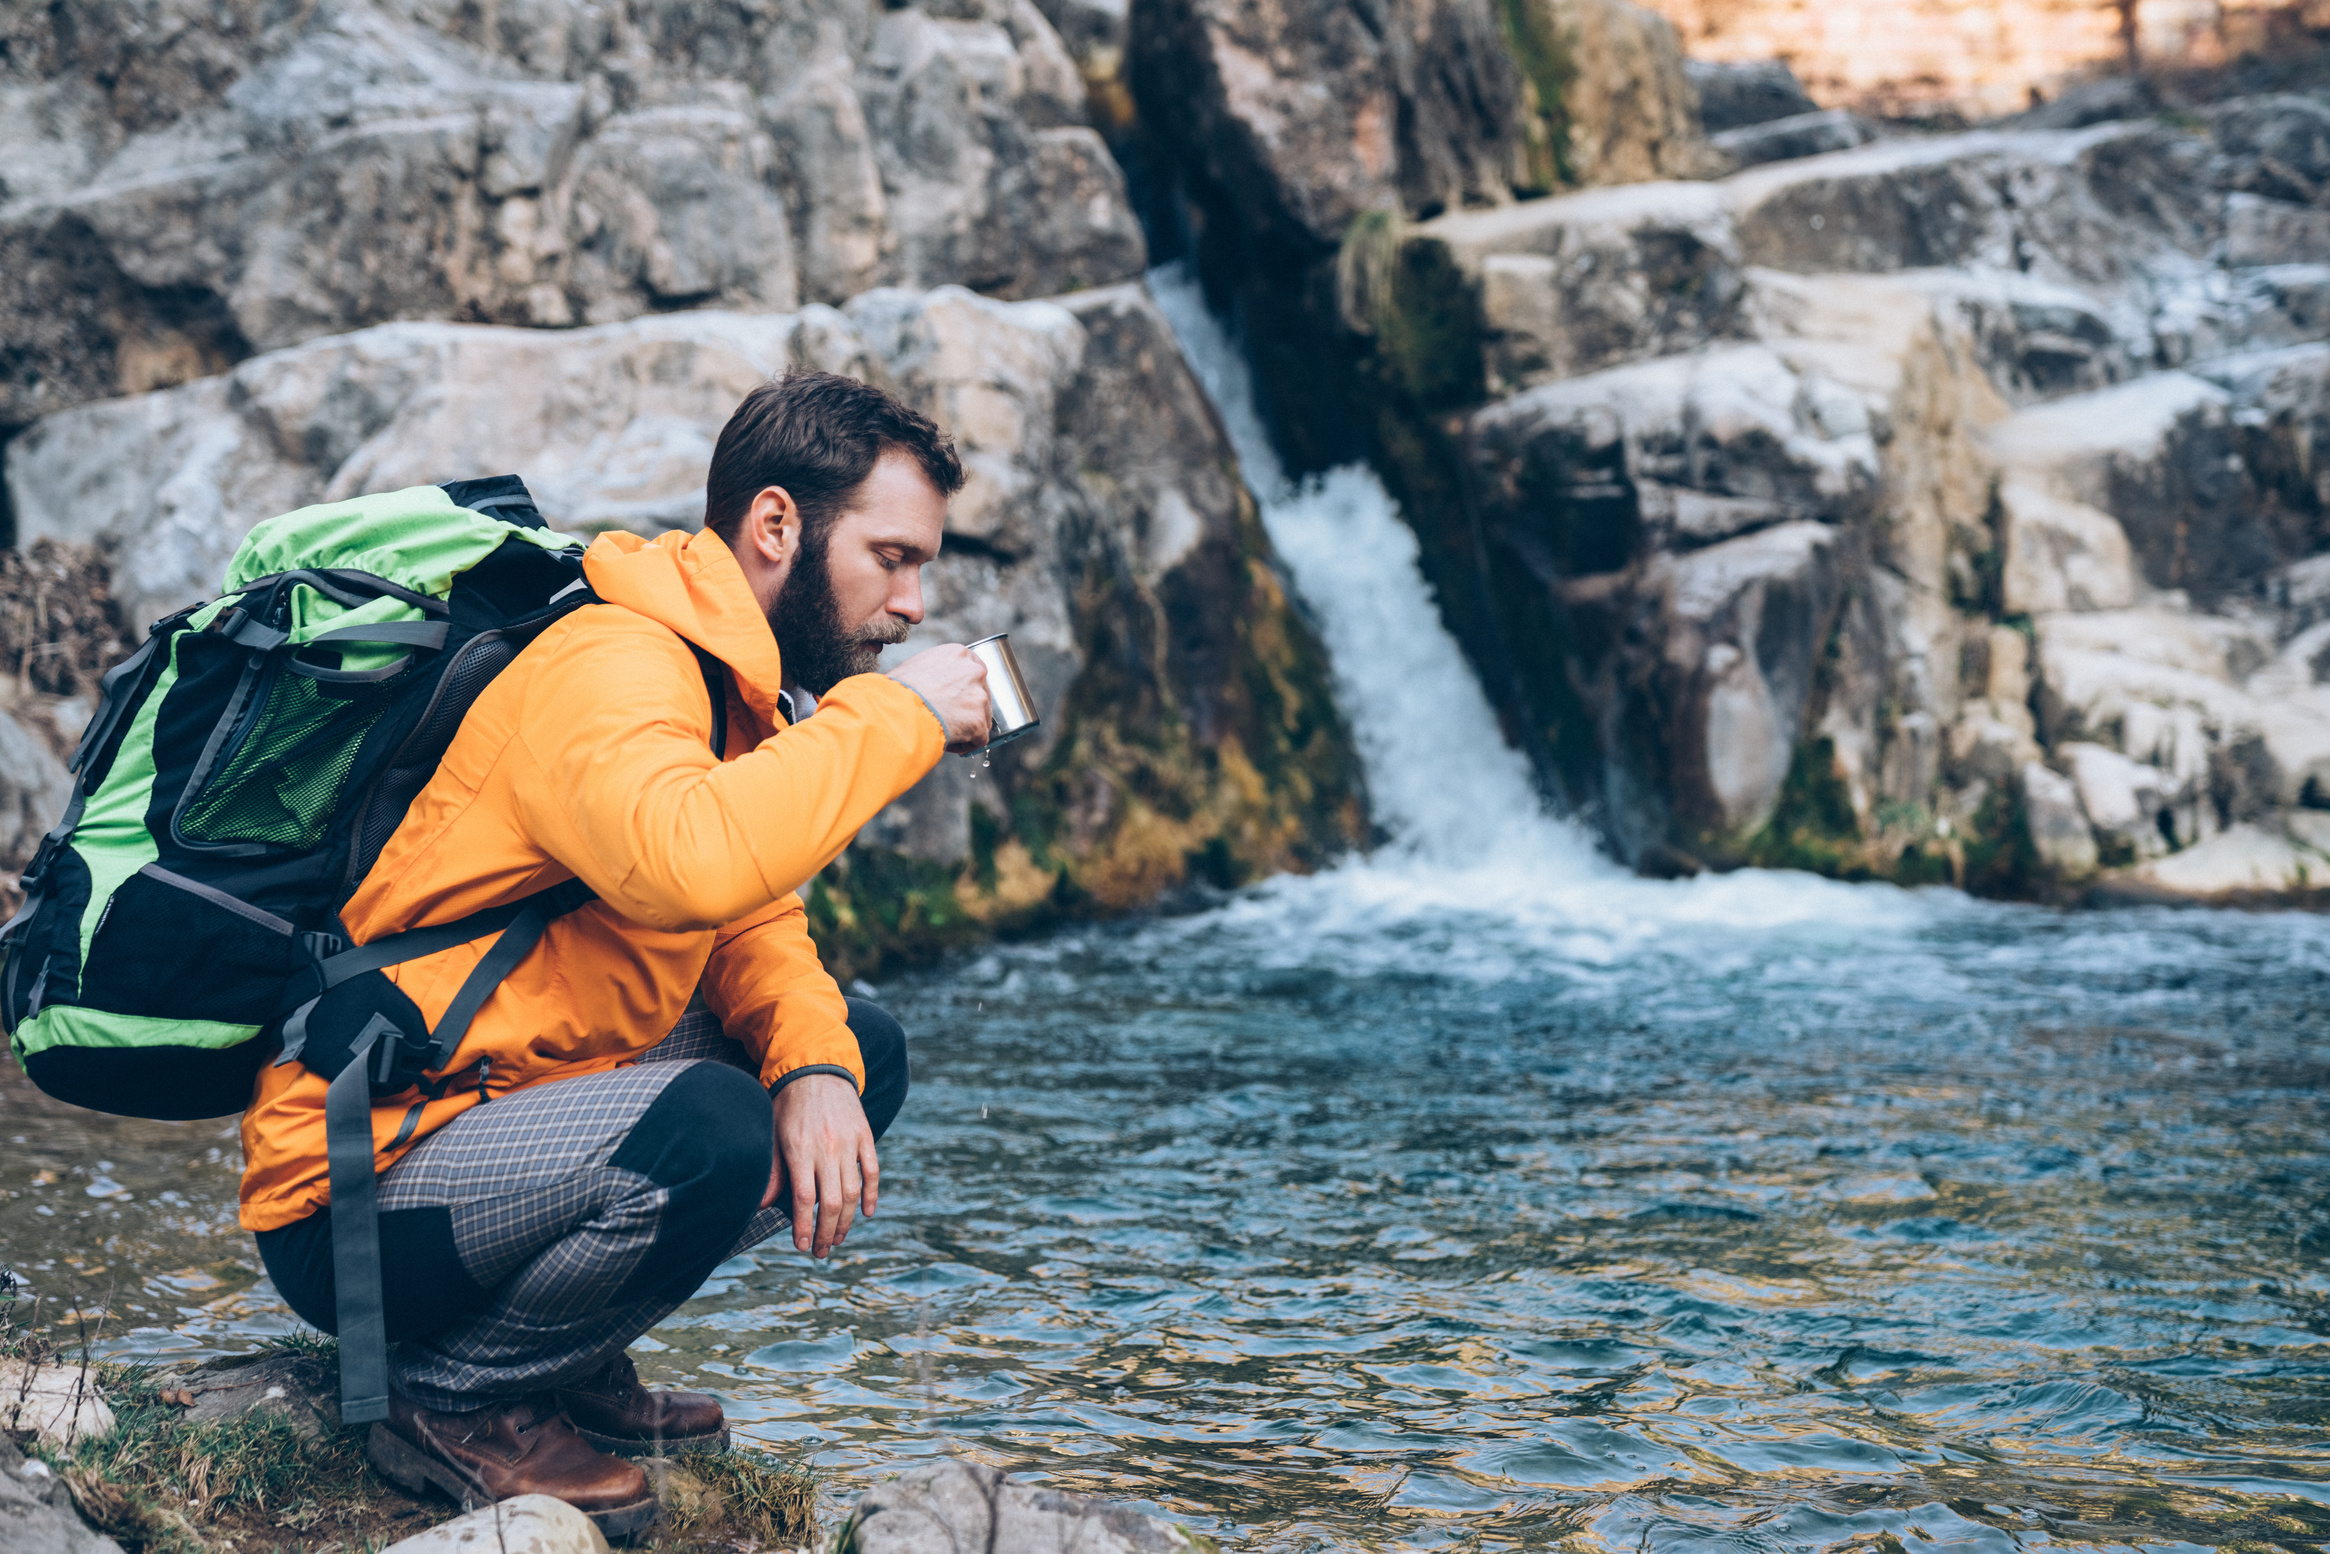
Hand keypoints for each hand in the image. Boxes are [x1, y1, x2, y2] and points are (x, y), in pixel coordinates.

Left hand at [764, 1073, 879, 1257]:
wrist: (815, 1069)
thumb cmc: (787, 1105)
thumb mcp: (772, 1135)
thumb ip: (772, 1171)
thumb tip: (763, 1206)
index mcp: (800, 1150)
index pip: (804, 1200)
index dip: (804, 1228)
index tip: (802, 1246)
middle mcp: (826, 1149)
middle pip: (831, 1203)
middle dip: (826, 1233)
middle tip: (821, 1251)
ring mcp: (848, 1143)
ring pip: (852, 1192)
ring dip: (846, 1220)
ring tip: (838, 1237)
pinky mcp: (864, 1136)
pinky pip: (872, 1171)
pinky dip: (871, 1195)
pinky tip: (866, 1212)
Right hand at [886, 645, 989, 753]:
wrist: (895, 711)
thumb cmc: (895, 692)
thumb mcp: (915, 668)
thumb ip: (935, 672)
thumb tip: (934, 685)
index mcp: (958, 653)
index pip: (972, 672)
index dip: (963, 689)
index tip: (954, 700)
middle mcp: (974, 671)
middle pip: (980, 694)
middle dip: (966, 709)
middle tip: (946, 719)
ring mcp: (979, 696)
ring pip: (981, 717)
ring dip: (966, 727)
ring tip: (942, 730)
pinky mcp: (979, 721)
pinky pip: (979, 739)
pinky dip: (966, 744)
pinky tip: (948, 742)